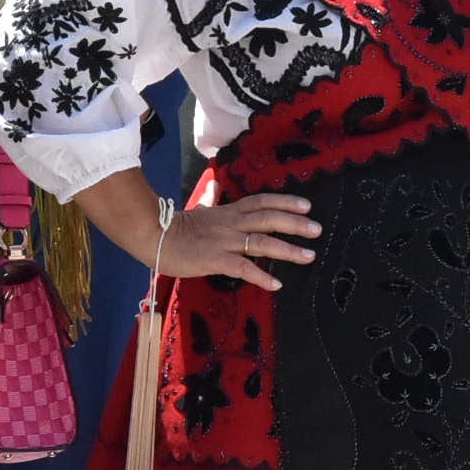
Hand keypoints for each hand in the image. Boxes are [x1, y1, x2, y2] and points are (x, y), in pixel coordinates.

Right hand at [154, 192, 320, 291]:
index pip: (261, 202)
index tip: (306, 205)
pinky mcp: (215, 259)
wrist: (152, 235)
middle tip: (317, 229)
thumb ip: (210, 199)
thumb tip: (213, 185)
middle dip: (295, 223)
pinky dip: (261, 276)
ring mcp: (224, 241)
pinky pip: (243, 268)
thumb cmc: (173, 227)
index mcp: (228, 212)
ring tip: (309, 256)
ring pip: (262, 242)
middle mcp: (231, 223)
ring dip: (288, 250)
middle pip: (269, 219)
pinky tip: (276, 284)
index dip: (285, 202)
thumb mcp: (197, 210)